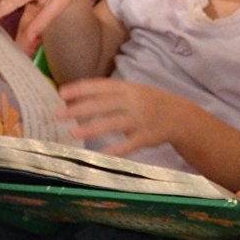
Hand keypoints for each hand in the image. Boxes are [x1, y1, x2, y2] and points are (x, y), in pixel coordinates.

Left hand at [57, 77, 177, 157]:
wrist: (180, 116)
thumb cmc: (149, 103)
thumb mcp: (132, 92)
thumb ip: (109, 95)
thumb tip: (76, 99)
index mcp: (127, 88)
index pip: (100, 86)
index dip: (81, 89)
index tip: (61, 93)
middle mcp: (133, 101)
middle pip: (103, 104)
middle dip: (80, 109)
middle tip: (59, 114)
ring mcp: (141, 119)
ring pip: (114, 123)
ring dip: (92, 128)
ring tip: (73, 133)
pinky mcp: (147, 137)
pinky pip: (130, 144)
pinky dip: (117, 149)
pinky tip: (103, 153)